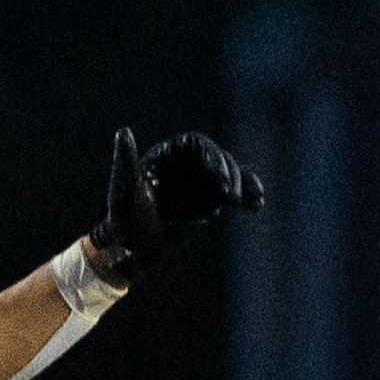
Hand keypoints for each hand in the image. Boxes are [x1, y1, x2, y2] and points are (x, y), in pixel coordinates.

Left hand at [88, 127, 263, 288]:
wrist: (134, 249)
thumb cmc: (124, 219)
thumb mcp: (122, 190)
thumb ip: (124, 160)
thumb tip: (123, 131)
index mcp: (166, 155)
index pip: (197, 145)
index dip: (212, 159)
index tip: (219, 182)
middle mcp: (186, 164)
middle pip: (219, 159)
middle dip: (230, 176)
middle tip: (229, 198)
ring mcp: (200, 181)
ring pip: (231, 173)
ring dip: (245, 184)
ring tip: (254, 201)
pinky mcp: (211, 198)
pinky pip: (234, 191)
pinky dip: (247, 195)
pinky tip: (256, 205)